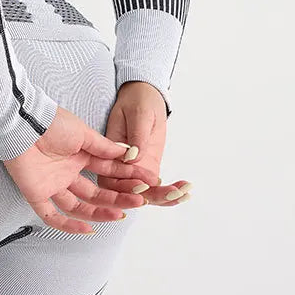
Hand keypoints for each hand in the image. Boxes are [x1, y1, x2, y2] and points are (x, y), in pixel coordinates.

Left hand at [2, 105, 158, 233]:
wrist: (22, 123)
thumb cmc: (50, 122)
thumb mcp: (82, 132)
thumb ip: (103, 147)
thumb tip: (126, 153)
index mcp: (79, 155)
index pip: (107, 171)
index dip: (127, 178)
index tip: (147, 183)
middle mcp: (68, 172)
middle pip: (96, 192)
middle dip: (118, 197)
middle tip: (138, 202)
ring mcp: (53, 184)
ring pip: (79, 206)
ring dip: (100, 212)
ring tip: (120, 215)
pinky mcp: (36, 193)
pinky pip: (51, 215)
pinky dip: (68, 225)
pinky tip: (88, 230)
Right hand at [96, 81, 191, 205]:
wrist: (146, 96)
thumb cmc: (138, 100)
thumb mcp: (138, 113)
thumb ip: (136, 135)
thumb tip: (133, 157)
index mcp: (109, 152)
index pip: (111, 179)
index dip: (126, 187)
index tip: (145, 185)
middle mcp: (119, 165)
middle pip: (129, 192)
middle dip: (152, 196)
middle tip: (173, 192)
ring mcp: (135, 168)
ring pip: (145, 193)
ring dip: (165, 198)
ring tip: (183, 192)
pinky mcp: (148, 168)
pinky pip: (156, 187)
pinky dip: (171, 193)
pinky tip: (185, 190)